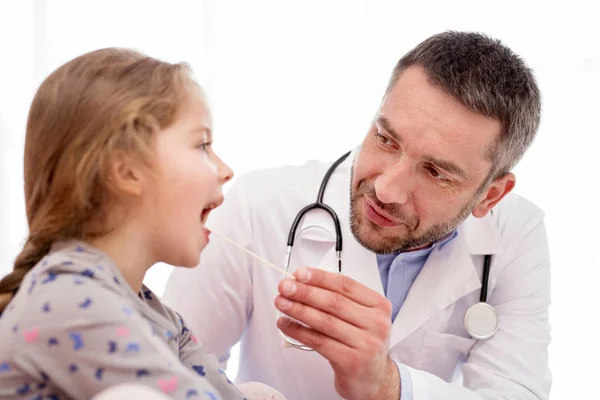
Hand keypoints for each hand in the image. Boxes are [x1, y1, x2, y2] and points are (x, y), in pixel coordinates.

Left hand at [275, 267, 399, 399]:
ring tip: (281, 302)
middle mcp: (376, 323)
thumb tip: (303, 283)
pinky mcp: (351, 361)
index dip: (320, 278)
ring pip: (324, 321)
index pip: (346, 285)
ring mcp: (366, 344)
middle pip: (334, 302)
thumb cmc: (363, 343)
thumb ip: (339, 299)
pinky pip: (318, 341)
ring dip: (298, 310)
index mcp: (379, 305)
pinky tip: (285, 325)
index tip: (300, 274)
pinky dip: (298, 331)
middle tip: (285, 286)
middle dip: (305, 292)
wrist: (374, 378)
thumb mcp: (362, 317)